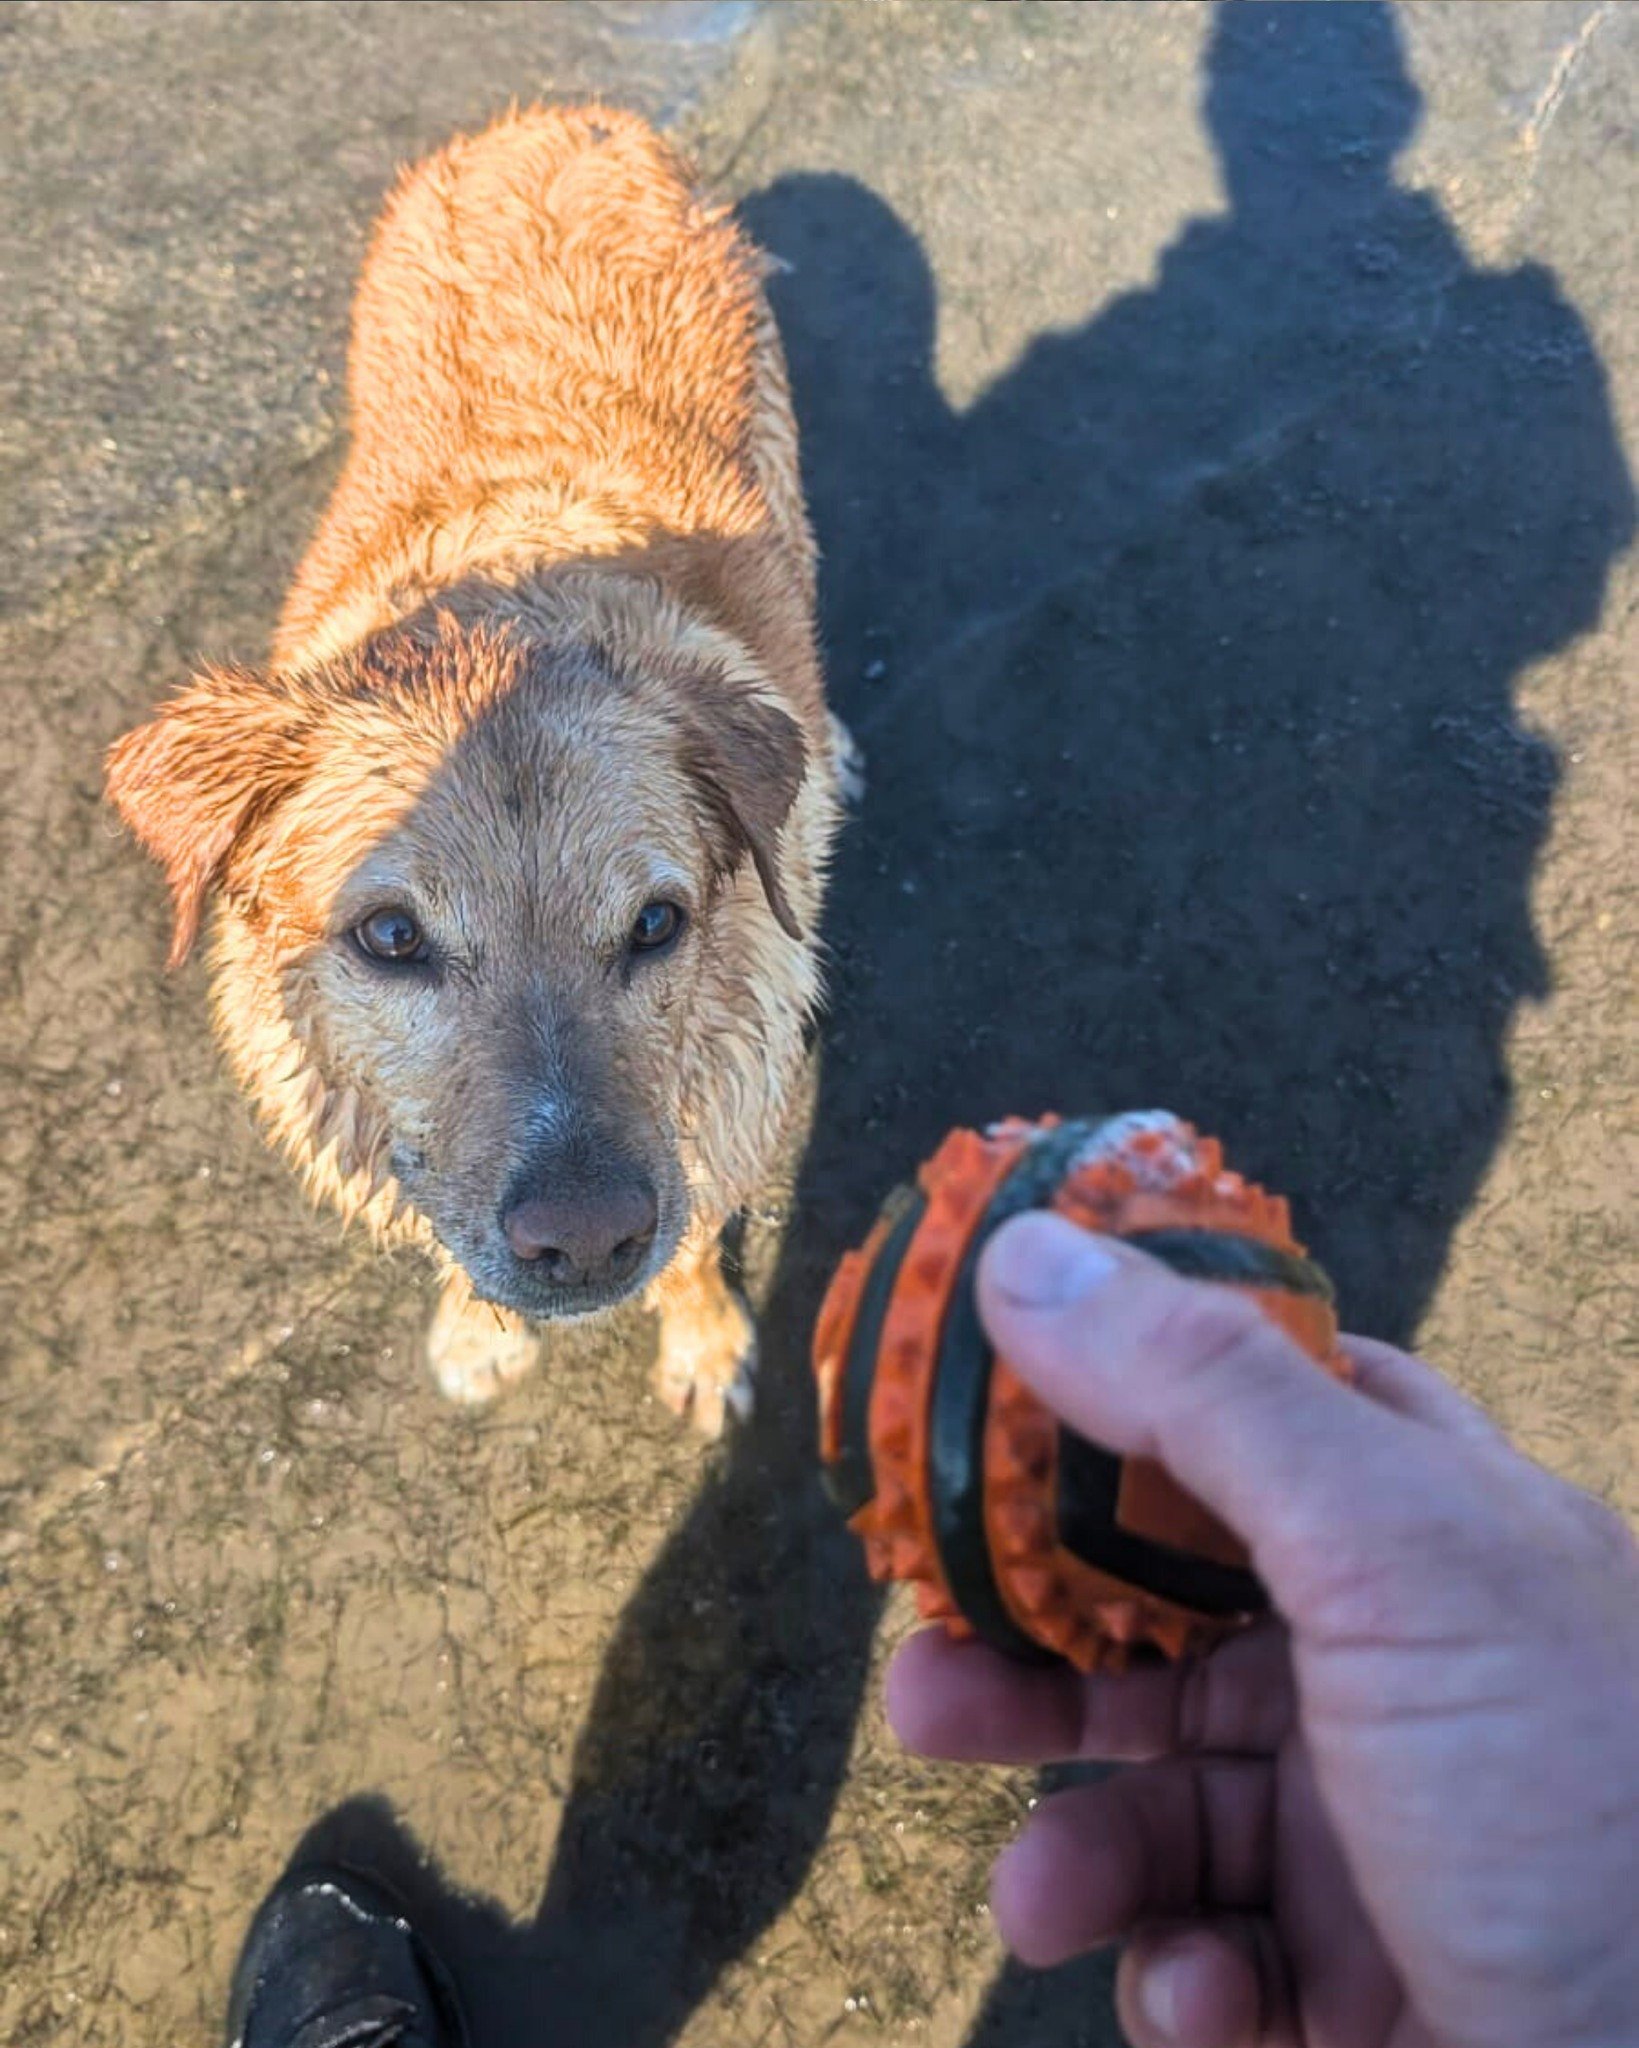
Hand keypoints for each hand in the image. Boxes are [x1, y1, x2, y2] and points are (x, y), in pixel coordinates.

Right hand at [885, 1214, 1638, 2047]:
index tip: (975, 1407)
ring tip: (1039, 1906)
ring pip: (1161, 1801)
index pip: (1245, 1416)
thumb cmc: (1584, 1795)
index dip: (1109, 1400)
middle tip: (925, 1671)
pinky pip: (1209, 1952)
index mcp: (1422, 1529)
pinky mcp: (1351, 1980)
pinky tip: (1200, 1996)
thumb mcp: (1390, 1551)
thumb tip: (1022, 1249)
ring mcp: (1371, 1827)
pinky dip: (1177, 1977)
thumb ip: (1202, 1395)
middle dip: (1034, 1656)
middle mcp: (1392, 1663)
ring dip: (1080, 1852)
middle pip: (1160, 1619)